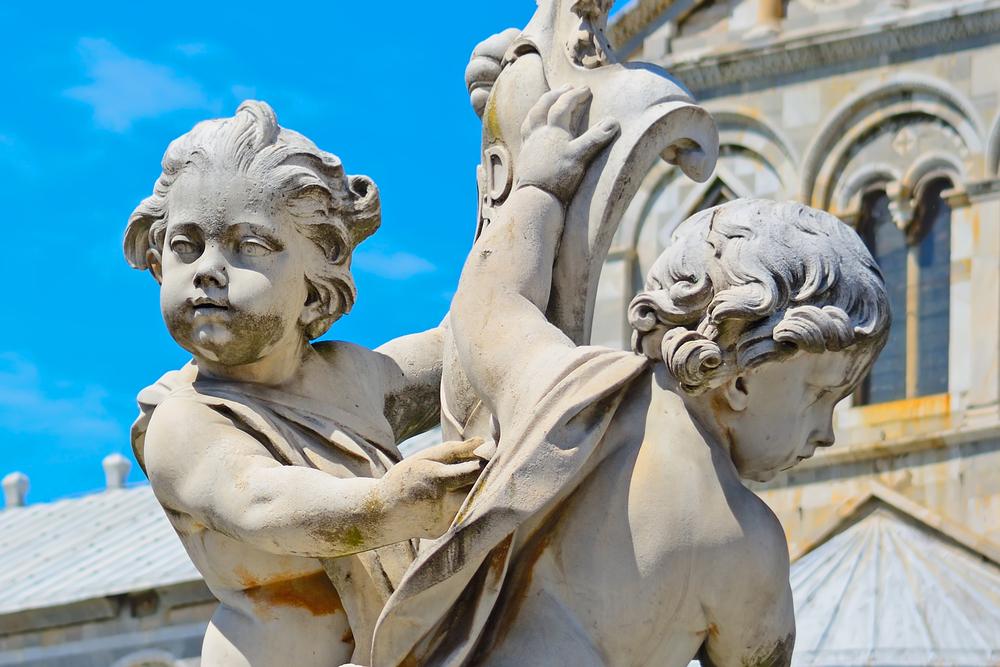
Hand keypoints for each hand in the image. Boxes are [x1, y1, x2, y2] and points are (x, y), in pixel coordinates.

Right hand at [381, 438, 486, 538]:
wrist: (380, 514)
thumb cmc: (404, 479)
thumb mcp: (424, 458)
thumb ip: (455, 450)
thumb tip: (483, 441)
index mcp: (438, 480)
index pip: (475, 471)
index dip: (488, 462)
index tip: (494, 455)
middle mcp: (444, 504)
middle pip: (480, 490)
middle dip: (488, 479)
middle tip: (493, 468)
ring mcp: (445, 521)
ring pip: (473, 503)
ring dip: (477, 492)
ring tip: (472, 482)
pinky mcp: (445, 532)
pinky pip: (462, 514)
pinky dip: (462, 505)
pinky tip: (453, 500)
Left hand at [515, 85, 619, 203]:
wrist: (535, 198)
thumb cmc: (558, 177)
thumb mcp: (580, 157)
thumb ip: (596, 138)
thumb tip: (613, 121)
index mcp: (553, 130)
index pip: (564, 105)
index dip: (575, 95)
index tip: (586, 89)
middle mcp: (538, 133)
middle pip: (544, 106)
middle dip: (556, 94)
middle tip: (567, 88)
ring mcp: (529, 144)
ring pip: (532, 117)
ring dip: (540, 105)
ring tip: (547, 102)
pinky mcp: (524, 156)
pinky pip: (526, 131)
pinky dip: (531, 123)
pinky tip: (534, 128)